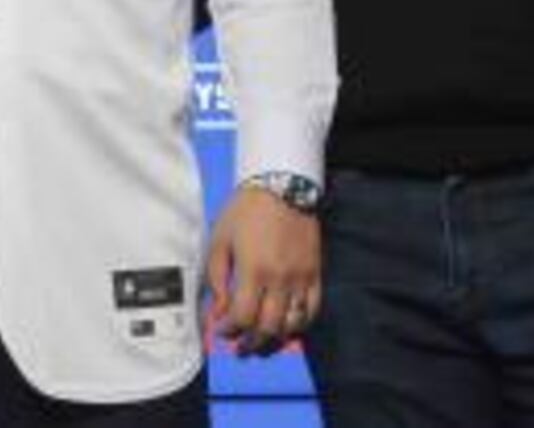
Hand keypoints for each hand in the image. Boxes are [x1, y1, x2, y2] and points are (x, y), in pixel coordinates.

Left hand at [204, 186, 320, 356]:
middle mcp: (280, 279)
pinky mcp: (316, 274)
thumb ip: (217, 279)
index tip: (221, 331)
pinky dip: (300, 325)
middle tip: (240, 348)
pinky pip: (312, 310)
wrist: (282, 186)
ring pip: (292, 324)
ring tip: (262, 342)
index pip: (243, 317)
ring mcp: (301, 278)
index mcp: (254, 270)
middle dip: (251, 343)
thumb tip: (218, 311)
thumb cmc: (245, 212)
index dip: (229, 331)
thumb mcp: (220, 241)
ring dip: (275, 340)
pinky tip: (286, 327)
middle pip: (268, 327)